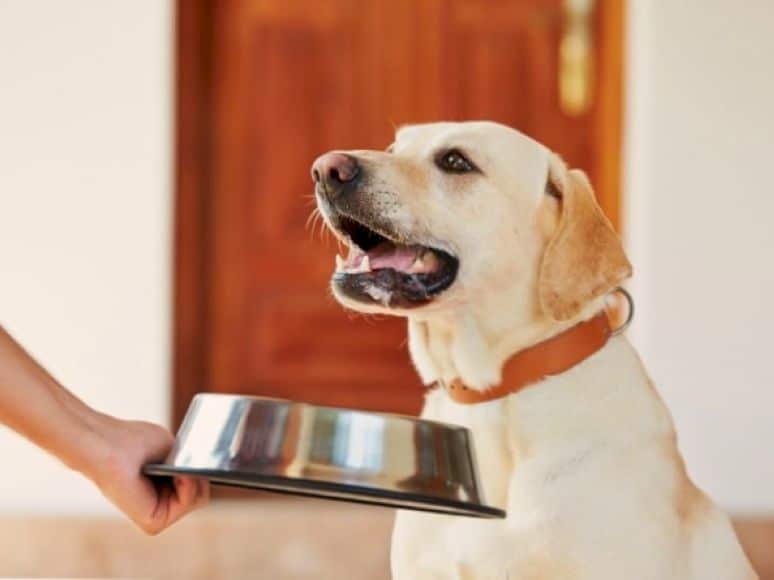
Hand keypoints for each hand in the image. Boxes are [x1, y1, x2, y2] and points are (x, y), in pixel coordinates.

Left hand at [82, 416, 209, 534]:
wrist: (107, 445)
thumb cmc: (132, 441)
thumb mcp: (172, 449)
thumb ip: (187, 463)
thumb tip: (202, 472)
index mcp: (163, 487)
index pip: (196, 486)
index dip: (201, 471)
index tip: (200, 457)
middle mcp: (160, 503)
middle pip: (200, 494)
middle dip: (200, 475)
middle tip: (185, 463)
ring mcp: (157, 514)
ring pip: (198, 500)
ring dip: (194, 479)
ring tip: (178, 467)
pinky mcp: (153, 522)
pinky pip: (187, 505)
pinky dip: (188, 487)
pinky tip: (177, 475)